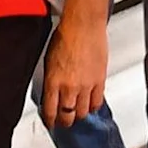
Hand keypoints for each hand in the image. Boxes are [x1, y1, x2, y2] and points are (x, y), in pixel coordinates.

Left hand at [41, 13, 109, 127]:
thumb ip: (50, 81)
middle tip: (64, 121)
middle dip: (65, 122)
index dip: (50, 121)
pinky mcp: (100, 81)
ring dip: (79, 115)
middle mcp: (69, 87)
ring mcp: (86, 86)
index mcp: (53, 82)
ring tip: (77, 112)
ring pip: (83, 113)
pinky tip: (90, 104)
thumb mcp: (48, 62)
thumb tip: (51, 94)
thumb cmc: (65, 36)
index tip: (51, 123)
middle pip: (68, 117)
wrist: (83, 25)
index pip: (50, 112)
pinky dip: (93, 106)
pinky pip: (97, 102)